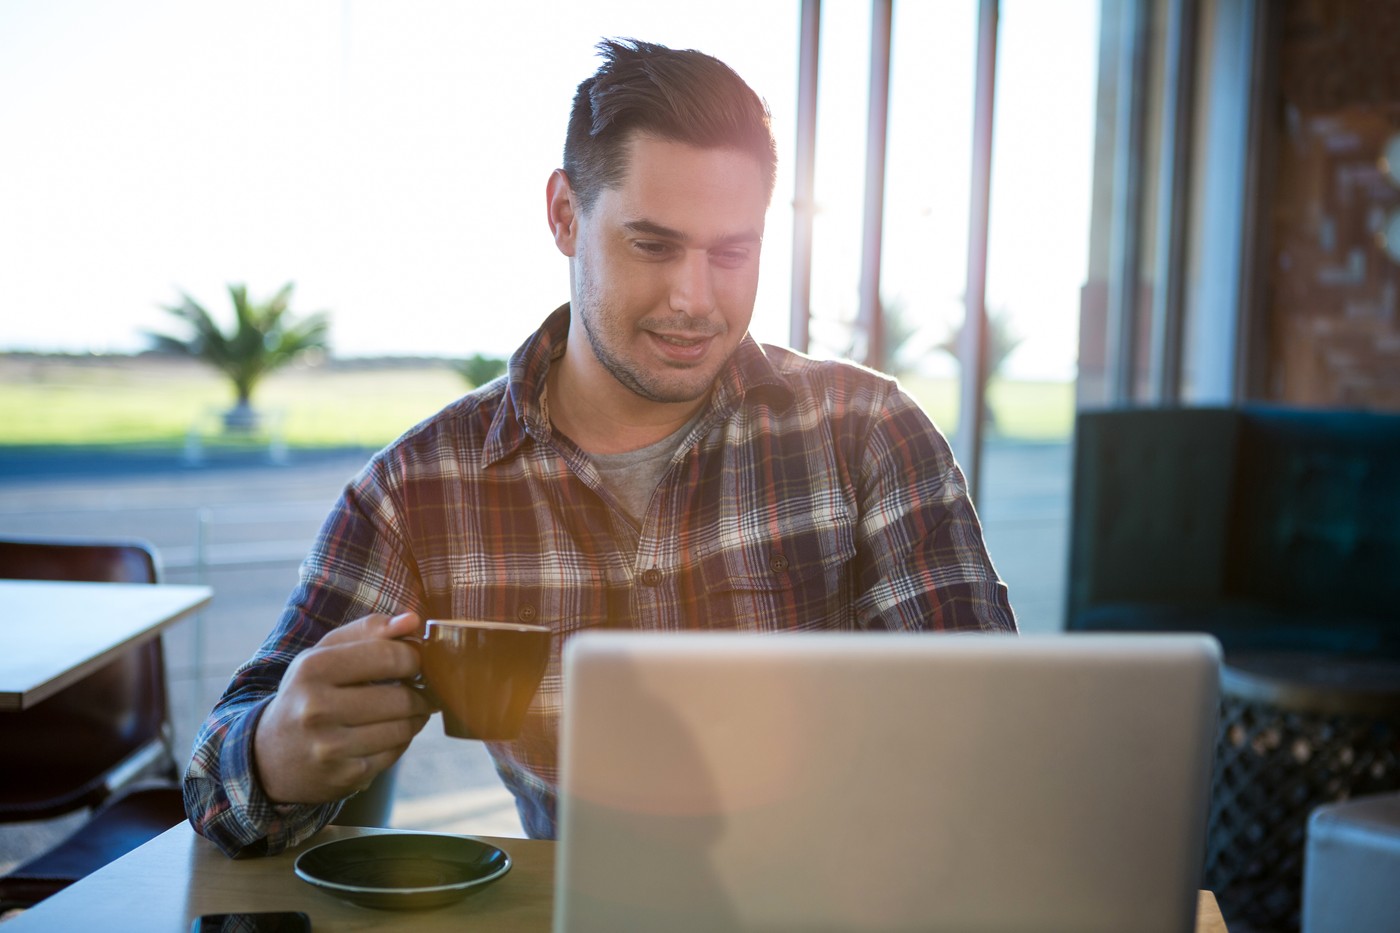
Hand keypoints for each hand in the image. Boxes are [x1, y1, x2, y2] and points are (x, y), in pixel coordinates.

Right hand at [253, 612, 433, 804]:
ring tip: (411, 709)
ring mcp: (329, 747)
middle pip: (401, 698)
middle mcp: (316, 709)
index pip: (389, 656)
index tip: (416, 661)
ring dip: (416, 717)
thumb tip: (412, 620)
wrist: (271, 754)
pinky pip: (395, 753)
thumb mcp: (325, 654)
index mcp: (312, 669)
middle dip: (421, 692)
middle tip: (423, 689)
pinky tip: (391, 732)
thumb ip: (369, 631)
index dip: (414, 658)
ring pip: (402, 728)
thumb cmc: (309, 692)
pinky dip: (401, 740)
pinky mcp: (344, 776)